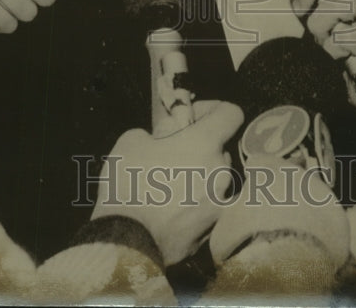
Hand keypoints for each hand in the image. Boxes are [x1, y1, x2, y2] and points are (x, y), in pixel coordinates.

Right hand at [92, 100, 243, 265]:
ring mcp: (220, 204)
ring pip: (215, 181)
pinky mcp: (212, 231)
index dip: (212, 110)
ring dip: (198, 178)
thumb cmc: (127, 185)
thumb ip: (157, 131)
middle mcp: (221, 172)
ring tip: (168, 188)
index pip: (231, 114)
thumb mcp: (132, 141)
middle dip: (199, 148)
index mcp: (205, 144)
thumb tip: (165, 137)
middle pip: (220, 149)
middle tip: (171, 156)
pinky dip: (194, 207)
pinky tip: (169, 212)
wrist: (124, 244)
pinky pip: (207, 209)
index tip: (191, 119)